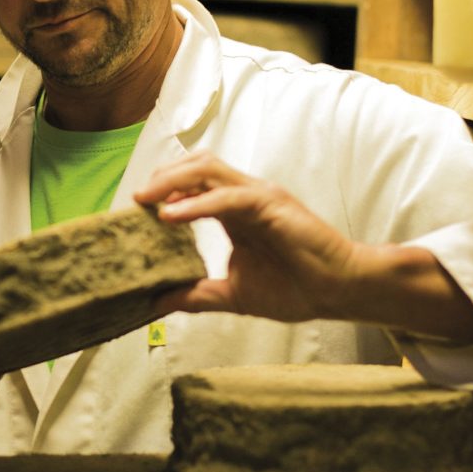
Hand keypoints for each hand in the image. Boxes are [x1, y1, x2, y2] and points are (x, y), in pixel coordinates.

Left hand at [135, 153, 472, 345]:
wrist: (339, 290)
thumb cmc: (295, 288)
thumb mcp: (233, 295)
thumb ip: (196, 295)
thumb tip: (156, 304)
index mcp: (235, 212)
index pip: (191, 186)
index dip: (162, 193)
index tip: (133, 213)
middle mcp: (244, 196)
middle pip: (195, 167)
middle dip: (162, 178)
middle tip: (134, 201)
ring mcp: (258, 196)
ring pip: (208, 170)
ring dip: (173, 181)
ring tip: (145, 200)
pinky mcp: (271, 205)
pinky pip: (228, 197)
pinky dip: (197, 203)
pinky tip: (172, 216)